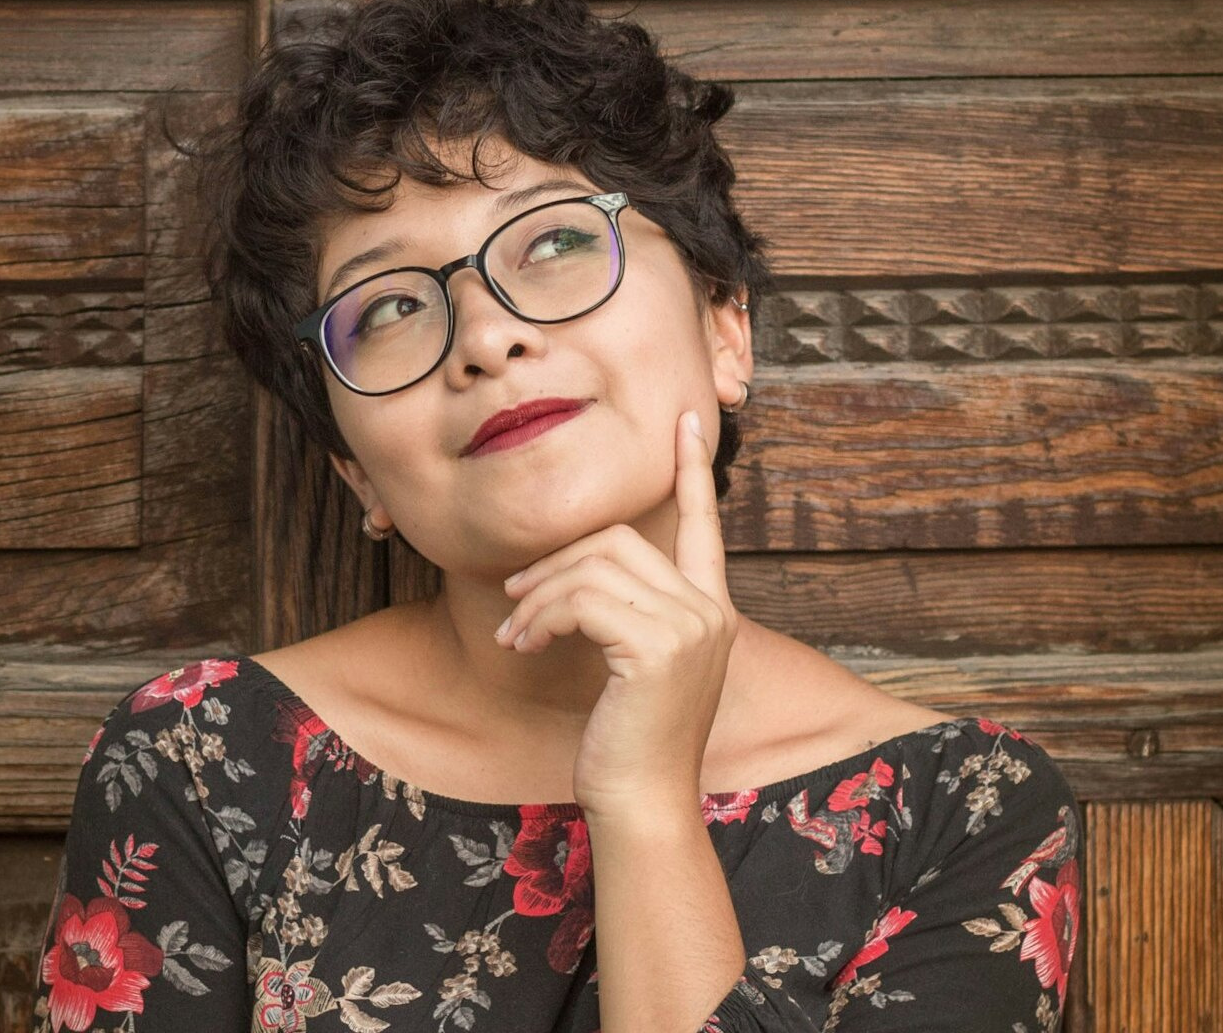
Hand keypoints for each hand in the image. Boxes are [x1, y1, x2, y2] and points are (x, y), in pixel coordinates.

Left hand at [495, 407, 737, 817]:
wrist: (640, 802)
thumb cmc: (628, 741)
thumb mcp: (633, 665)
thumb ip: (626, 613)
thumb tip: (574, 573)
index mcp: (711, 611)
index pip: (705, 524)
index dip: (694, 470)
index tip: (688, 420)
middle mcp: (710, 612)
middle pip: (619, 540)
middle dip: (555, 562)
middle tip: (513, 598)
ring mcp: (690, 627)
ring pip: (594, 565)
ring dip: (537, 595)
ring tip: (511, 633)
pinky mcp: (657, 647)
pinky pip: (580, 600)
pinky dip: (539, 616)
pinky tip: (521, 646)